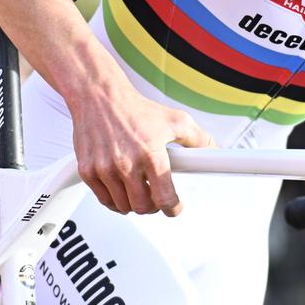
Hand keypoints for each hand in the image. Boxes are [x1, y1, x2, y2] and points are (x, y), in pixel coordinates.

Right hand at [67, 85, 212, 215]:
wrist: (99, 96)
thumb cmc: (135, 109)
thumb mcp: (175, 120)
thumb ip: (198, 140)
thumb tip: (216, 153)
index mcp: (150, 153)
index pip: (165, 198)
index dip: (173, 208)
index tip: (175, 207)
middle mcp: (126, 163)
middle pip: (144, 207)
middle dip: (154, 205)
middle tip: (156, 195)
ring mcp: (104, 168)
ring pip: (124, 207)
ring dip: (134, 203)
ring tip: (139, 189)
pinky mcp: (87, 171)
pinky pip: (104, 200)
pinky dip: (114, 200)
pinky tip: (121, 188)